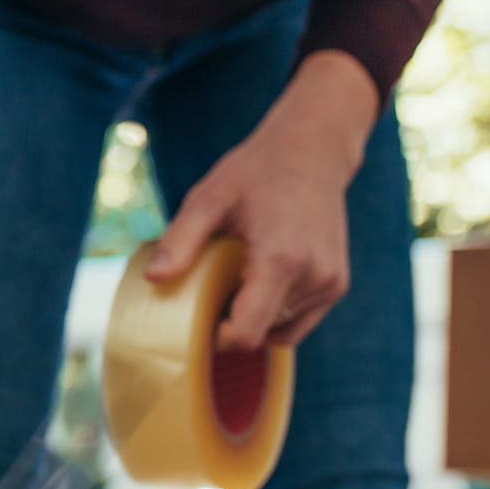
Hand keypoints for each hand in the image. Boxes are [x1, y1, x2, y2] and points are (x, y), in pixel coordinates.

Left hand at [145, 50, 379, 350]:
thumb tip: (153, 279)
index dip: (218, 337)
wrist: (312, 151)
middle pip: (260, 334)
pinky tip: (261, 281)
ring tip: (240, 277)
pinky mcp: (337, 285)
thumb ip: (180, 239)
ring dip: (255, 317)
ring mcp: (330, 283)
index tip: (200, 318)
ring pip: (280, 331)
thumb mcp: (208, 198)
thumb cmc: (255, 173)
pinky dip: (276, 313)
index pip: (247, 333)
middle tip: (215, 287)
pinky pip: (299, 322)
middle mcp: (313, 277)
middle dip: (232, 322)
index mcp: (280, 260)